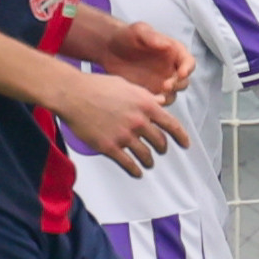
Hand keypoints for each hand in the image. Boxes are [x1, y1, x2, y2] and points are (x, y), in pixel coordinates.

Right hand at [54, 69, 190, 177]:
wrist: (73, 94)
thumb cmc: (97, 86)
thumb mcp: (128, 86)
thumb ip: (145, 97)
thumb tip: (160, 103)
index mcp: (146, 105)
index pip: (172, 125)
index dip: (181, 137)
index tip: (185, 144)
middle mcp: (138, 122)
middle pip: (160, 142)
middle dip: (162, 148)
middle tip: (161, 150)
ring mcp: (124, 136)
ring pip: (146, 155)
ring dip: (149, 161)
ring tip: (149, 163)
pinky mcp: (109, 147)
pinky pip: (128, 163)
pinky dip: (135, 170)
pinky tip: (137, 172)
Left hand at [98, 20, 193, 103]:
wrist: (110, 48)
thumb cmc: (127, 35)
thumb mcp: (139, 31)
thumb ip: (152, 36)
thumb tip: (166, 45)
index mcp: (174, 52)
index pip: (189, 62)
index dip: (188, 69)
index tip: (182, 73)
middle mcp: (171, 68)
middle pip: (184, 82)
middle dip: (177, 85)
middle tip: (165, 86)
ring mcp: (161, 81)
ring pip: (173, 94)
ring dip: (168, 97)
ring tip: (156, 97)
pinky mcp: (150, 91)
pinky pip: (158, 101)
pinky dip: (155, 103)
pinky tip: (146, 101)